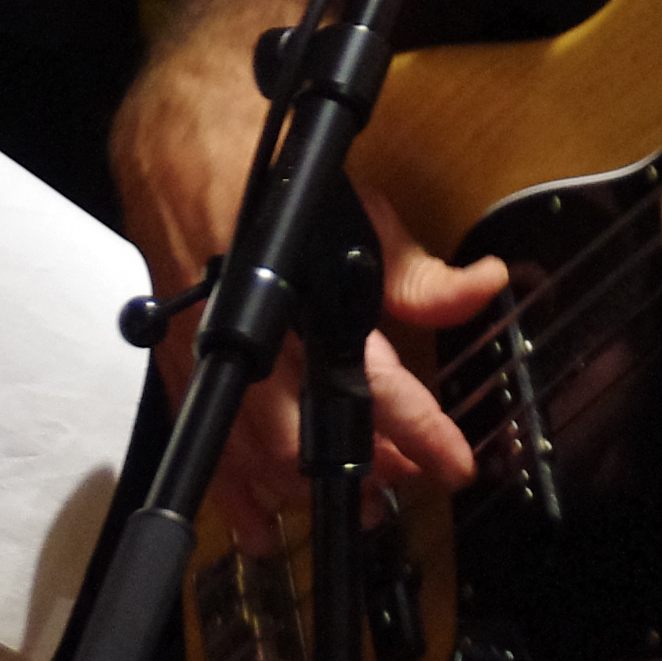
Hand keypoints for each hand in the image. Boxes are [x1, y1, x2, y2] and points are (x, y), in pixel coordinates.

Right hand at [111, 45, 510, 555]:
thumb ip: (419, 270)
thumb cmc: (274, 166)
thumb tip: (486, 285)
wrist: (179, 136)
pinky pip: (204, 444)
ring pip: (251, 454)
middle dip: (360, 467)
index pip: (369, 382)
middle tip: (404, 482)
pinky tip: (258, 524)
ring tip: (354, 501)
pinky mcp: (175, 364)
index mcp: (301, 296)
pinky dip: (234, 492)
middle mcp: (249, 336)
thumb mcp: (361, 211)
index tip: (454, 463)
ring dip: (304, 490)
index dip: (418, 430)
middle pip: (302, 437)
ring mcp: (204, 356)